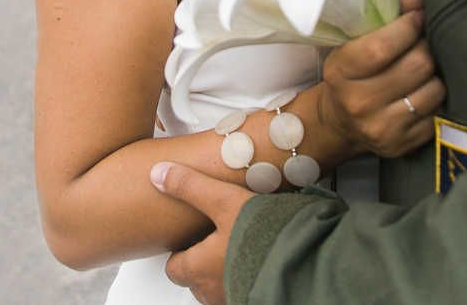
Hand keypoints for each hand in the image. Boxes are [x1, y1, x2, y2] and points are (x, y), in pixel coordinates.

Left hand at [151, 162, 251, 304]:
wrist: (307, 259)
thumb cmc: (264, 236)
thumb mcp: (224, 201)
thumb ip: (190, 187)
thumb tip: (159, 174)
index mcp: (199, 269)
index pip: (174, 268)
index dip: (182, 251)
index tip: (193, 236)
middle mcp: (214, 291)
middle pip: (197, 280)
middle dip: (204, 262)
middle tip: (218, 239)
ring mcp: (236, 297)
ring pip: (221, 287)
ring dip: (227, 271)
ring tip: (242, 246)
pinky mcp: (259, 298)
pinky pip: (245, 289)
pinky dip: (249, 276)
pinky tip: (263, 257)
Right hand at [319, 0, 445, 157]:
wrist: (339, 123)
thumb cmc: (350, 76)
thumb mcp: (353, 45)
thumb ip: (384, 19)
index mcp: (341, 73)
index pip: (382, 47)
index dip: (409, 26)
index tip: (417, 16)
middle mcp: (359, 103)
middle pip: (417, 65)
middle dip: (426, 47)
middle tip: (422, 42)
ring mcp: (381, 128)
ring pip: (435, 89)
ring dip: (434, 75)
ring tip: (422, 70)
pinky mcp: (402, 146)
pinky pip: (438, 114)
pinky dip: (435, 100)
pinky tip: (421, 93)